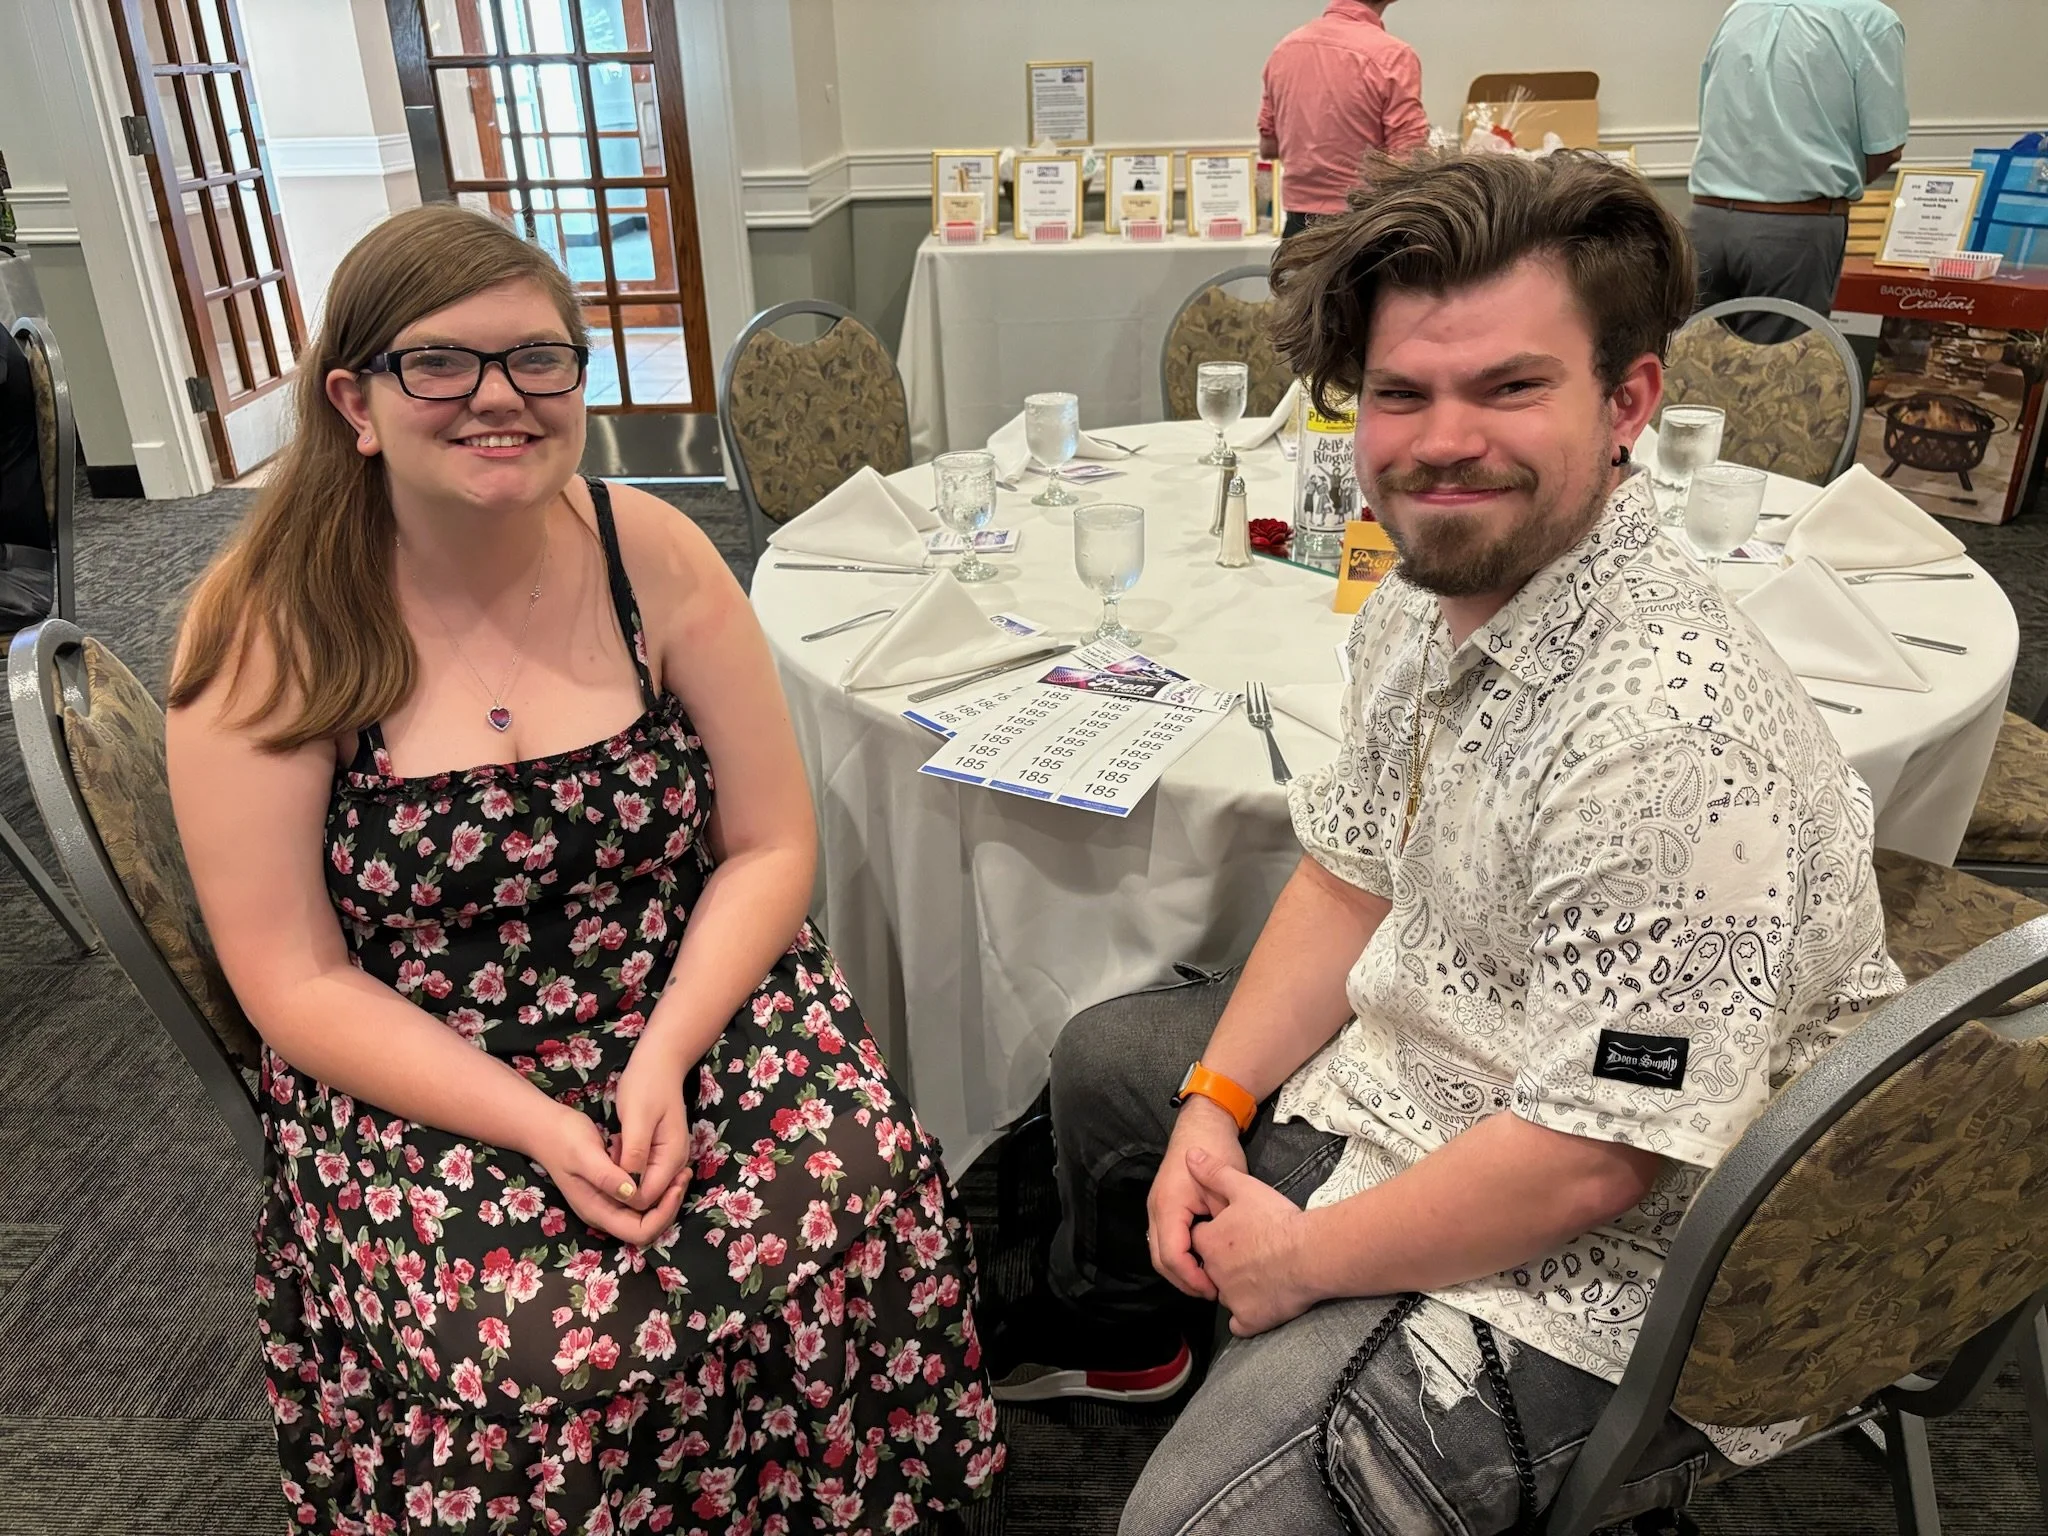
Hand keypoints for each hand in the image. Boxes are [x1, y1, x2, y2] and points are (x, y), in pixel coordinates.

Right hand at [528, 1103, 688, 1247]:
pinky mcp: (612, 1189)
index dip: (662, 1215)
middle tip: (683, 1175)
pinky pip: (640, 1195)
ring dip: (664, 1194)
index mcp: (598, 1211)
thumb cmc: (564, 1139)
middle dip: (669, 1205)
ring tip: (677, 1168)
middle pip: (647, 1226)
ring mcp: (608, 1202)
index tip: (675, 1186)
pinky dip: (654, 1183)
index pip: (639, 1232)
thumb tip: (633, 1193)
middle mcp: (605, 1212)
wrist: (546, 1128)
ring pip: (646, 1211)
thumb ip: (607, 1176)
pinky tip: (660, 1163)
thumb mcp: (585, 1154)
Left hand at [612, 1036, 693, 1214]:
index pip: (646, 1199)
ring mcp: (669, 1159)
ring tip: (615, 1144)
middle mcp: (675, 1165)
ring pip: (642, 1186)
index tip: (609, 1163)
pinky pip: (642, 1173)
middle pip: (648, 1198)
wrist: (659, 1061)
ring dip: (623, 1174)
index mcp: (672, 1159)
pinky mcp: (660, 1153)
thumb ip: (634, 1155)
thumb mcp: (636, 1118)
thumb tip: (629, 1190)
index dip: (622, 1193)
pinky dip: (626, 1164)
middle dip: (624, 1184)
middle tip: (612, 1150)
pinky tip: (619, 1143)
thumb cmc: (646, 1085)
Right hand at [1145, 1098, 1247, 1300]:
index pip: (1171, 1255)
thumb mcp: (1227, 1187)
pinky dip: (1179, 1256)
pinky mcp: (1163, 1207)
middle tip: (1211, 1293)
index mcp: (1169, 1206)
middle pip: (1159, 1259)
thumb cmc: (1218, 1150)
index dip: (1191, 1278)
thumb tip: (1225, 1259)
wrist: (1205, 1123)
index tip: (1213, 1289)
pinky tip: (1200, 1263)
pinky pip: (1165, 1240)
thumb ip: (1222, 1223)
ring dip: (1180, 1271)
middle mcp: (1156, 1209)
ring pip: (1159, 1251)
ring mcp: (1156, 1208)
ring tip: (1206, 1282)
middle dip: (1184, 1280)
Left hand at [1186, 1146, 1319, 1336]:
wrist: (1310, 1253)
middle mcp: (1214, 1273)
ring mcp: (1231, 1299)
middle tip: (1251, 1253)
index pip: (1198, 1239)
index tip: (1233, 1231)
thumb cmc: (1278, 1220)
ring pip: (1226, 1294)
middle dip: (1224, 1262)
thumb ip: (1214, 1172)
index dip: (1214, 1233)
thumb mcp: (1245, 1187)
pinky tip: (1261, 1304)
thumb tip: (1189, 1155)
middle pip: (1210, 1268)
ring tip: (1262, 1275)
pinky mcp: (1250, 1319)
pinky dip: (1248, 1317)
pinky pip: (1241, 1324)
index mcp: (1209, 1242)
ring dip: (1237, 1287)